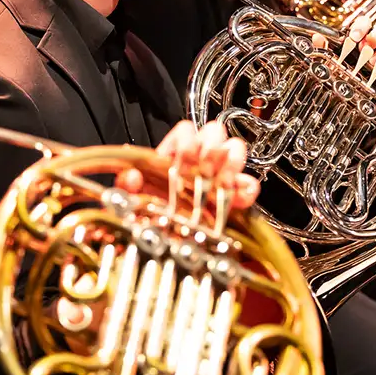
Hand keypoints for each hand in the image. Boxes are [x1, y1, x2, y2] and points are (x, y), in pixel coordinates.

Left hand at [118, 119, 259, 211]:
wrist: (162, 243)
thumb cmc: (148, 215)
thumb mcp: (131, 199)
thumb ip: (126, 185)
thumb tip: (132, 177)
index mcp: (174, 154)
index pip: (187, 130)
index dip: (186, 141)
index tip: (183, 157)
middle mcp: (198, 160)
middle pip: (215, 133)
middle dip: (210, 149)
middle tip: (203, 169)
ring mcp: (218, 176)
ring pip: (234, 150)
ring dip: (230, 163)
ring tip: (221, 182)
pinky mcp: (234, 198)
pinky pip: (249, 185)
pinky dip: (247, 189)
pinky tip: (239, 198)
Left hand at [311, 15, 375, 83]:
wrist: (353, 86)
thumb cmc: (345, 65)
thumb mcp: (332, 56)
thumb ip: (325, 47)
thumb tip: (317, 38)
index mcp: (363, 33)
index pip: (367, 21)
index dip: (362, 26)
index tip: (354, 36)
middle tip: (366, 48)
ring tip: (375, 62)